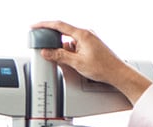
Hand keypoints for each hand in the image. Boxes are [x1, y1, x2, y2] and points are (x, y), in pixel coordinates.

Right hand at [31, 20, 151, 102]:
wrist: (118, 73)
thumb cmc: (103, 68)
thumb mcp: (76, 63)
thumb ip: (59, 56)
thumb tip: (46, 52)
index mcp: (82, 34)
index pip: (59, 25)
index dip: (44, 25)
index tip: (34, 26)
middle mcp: (86, 34)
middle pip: (63, 33)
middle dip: (55, 42)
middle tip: (47, 49)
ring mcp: (90, 39)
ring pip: (70, 42)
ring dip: (65, 50)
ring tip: (70, 62)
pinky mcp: (91, 45)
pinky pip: (76, 45)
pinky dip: (72, 52)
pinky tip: (75, 62)